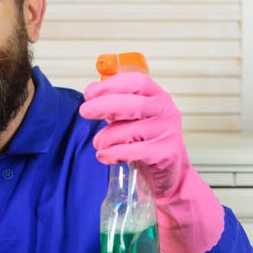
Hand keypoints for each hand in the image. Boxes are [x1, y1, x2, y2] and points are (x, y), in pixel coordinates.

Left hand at [79, 72, 186, 196]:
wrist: (167, 170)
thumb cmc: (145, 138)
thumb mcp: (131, 116)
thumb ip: (113, 102)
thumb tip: (91, 89)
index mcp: (157, 96)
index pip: (138, 82)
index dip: (112, 85)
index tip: (90, 92)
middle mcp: (165, 111)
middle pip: (133, 104)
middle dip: (103, 106)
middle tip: (84, 111)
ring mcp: (167, 133)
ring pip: (126, 131)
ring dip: (105, 138)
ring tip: (100, 143)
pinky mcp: (164, 154)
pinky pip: (128, 152)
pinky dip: (110, 154)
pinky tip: (104, 155)